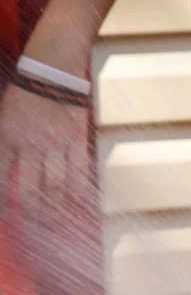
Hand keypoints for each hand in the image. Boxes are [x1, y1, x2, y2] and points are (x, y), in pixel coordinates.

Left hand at [0, 85, 91, 228]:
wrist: (52, 69)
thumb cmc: (24, 93)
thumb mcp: (3, 118)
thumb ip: (5, 146)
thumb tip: (7, 174)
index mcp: (6, 137)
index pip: (2, 178)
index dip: (3, 201)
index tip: (6, 216)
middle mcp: (30, 145)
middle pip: (30, 190)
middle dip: (31, 212)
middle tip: (34, 225)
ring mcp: (55, 144)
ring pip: (56, 186)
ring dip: (57, 207)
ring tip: (57, 221)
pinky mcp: (77, 141)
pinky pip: (80, 172)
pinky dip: (79, 191)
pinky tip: (79, 203)